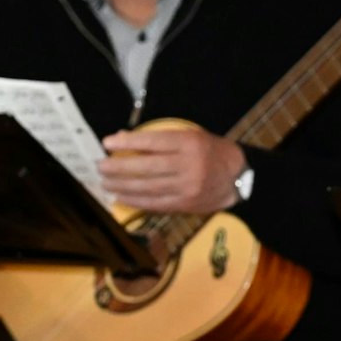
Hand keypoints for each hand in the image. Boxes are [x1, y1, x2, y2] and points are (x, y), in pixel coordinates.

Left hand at [99, 125, 245, 212]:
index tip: (107, 143)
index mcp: (189, 144)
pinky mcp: (185, 204)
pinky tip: (122, 197)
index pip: (153, 142)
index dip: (128, 143)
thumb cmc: (211, 152)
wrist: (239, 178)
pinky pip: (155, 203)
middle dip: (119, 167)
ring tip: (106, 182)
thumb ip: (160, 138)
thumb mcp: (190, 136)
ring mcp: (187, 187)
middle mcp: (188, 166)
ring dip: (123, 186)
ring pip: (148, 187)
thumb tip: (124, 138)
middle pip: (147, 167)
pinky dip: (136, 201)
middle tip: (101, 166)